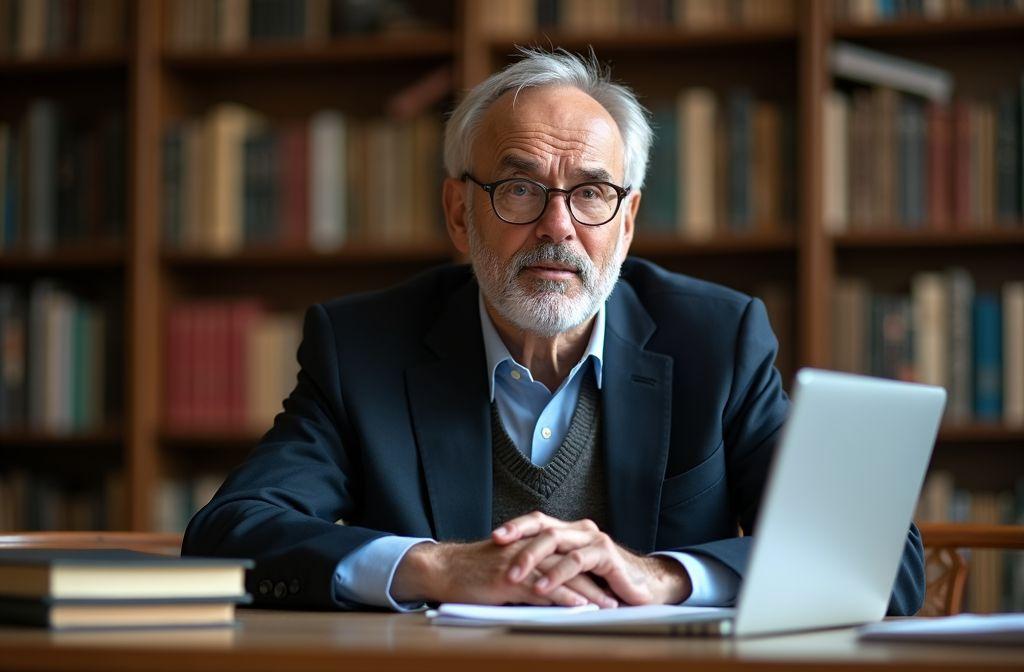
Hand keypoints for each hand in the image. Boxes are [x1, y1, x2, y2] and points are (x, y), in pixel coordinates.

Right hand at [390, 538, 617, 607]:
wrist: (442, 568)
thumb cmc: (472, 570)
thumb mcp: (506, 565)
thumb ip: (529, 571)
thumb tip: (550, 590)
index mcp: (529, 543)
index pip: (567, 554)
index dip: (590, 569)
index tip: (610, 583)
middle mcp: (527, 549)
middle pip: (571, 563)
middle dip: (597, 580)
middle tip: (619, 595)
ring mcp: (519, 563)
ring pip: (561, 575)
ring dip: (588, 591)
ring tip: (608, 604)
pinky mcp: (508, 579)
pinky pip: (541, 588)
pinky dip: (563, 598)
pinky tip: (579, 607)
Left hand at [492, 512, 691, 604]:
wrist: (643, 588)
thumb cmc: (603, 582)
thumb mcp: (571, 574)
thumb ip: (549, 568)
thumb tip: (512, 573)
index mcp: (569, 531)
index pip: (538, 522)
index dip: (516, 526)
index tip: (493, 537)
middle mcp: (580, 530)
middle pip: (543, 527)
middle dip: (518, 540)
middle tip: (496, 553)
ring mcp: (593, 539)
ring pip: (556, 540)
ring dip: (531, 558)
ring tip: (513, 576)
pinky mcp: (605, 553)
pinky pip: (576, 561)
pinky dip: (556, 574)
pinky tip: (542, 586)